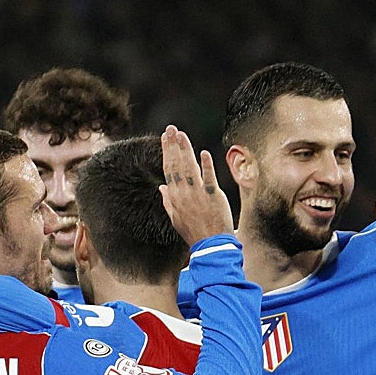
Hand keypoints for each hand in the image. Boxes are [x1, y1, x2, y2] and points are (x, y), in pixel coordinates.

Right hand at [159, 125, 233, 245]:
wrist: (210, 245)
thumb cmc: (194, 232)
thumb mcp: (176, 218)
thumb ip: (168, 201)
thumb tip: (162, 187)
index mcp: (174, 197)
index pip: (169, 169)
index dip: (166, 152)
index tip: (165, 138)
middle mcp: (184, 194)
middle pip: (176, 165)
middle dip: (172, 146)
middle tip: (171, 129)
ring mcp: (198, 194)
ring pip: (190, 168)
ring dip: (185, 150)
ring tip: (181, 135)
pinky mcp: (213, 197)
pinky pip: (209, 179)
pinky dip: (206, 166)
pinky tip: (203, 153)